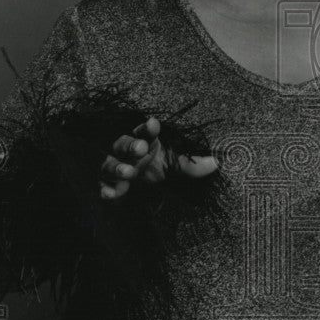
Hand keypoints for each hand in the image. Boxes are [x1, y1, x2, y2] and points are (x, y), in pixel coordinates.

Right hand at [99, 116, 216, 200]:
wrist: (140, 188)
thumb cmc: (156, 166)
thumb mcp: (174, 165)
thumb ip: (192, 164)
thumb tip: (217, 162)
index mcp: (144, 141)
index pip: (144, 131)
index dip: (148, 128)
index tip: (154, 124)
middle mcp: (126, 151)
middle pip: (124, 144)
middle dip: (132, 145)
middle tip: (142, 148)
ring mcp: (115, 167)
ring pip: (110, 164)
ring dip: (118, 167)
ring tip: (128, 173)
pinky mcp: (107, 185)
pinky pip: (103, 186)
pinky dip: (106, 190)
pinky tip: (111, 195)